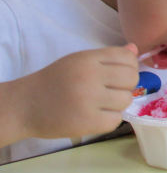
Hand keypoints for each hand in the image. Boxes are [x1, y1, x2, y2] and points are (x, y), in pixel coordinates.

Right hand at [21, 44, 138, 139]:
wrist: (26, 105)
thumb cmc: (56, 80)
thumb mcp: (80, 60)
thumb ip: (108, 56)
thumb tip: (134, 50)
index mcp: (89, 59)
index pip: (127, 57)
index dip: (130, 66)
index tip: (119, 74)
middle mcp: (90, 77)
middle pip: (131, 78)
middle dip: (127, 85)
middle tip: (113, 90)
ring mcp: (88, 100)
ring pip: (126, 100)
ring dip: (118, 103)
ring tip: (103, 103)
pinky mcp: (86, 122)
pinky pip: (115, 120)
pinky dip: (110, 119)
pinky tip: (97, 115)